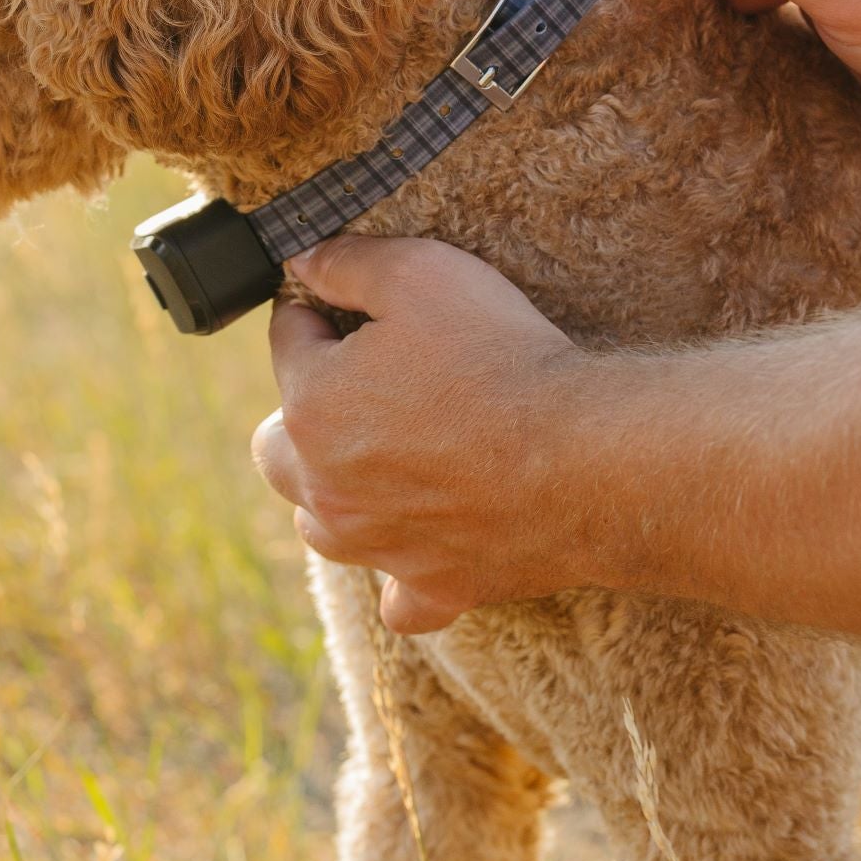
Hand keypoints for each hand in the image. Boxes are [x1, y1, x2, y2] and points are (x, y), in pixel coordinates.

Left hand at [251, 236, 583, 632]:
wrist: (585, 460)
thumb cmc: (501, 360)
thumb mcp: (420, 272)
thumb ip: (346, 262)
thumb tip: (300, 260)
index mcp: (311, 405)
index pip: (287, 342)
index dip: (317, 313)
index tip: (346, 305)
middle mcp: (326, 487)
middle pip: (275, 446)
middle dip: (300, 409)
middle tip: (355, 384)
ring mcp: (377, 546)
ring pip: (319, 525)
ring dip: (334, 493)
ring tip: (379, 461)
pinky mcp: (434, 588)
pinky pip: (398, 600)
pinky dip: (402, 577)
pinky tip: (422, 549)